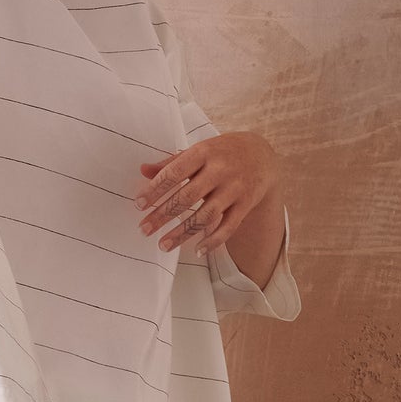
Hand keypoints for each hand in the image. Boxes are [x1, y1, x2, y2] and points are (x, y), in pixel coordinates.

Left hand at [137, 128, 283, 263]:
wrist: (261, 155)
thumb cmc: (222, 152)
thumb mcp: (198, 150)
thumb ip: (171, 162)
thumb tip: (143, 170)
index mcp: (204, 152)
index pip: (174, 173)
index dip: (155, 190)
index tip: (138, 204)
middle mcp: (220, 170)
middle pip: (187, 197)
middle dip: (163, 215)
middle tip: (144, 229)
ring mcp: (234, 188)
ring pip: (205, 215)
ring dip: (182, 233)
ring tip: (163, 244)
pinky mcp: (246, 204)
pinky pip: (228, 227)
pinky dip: (213, 241)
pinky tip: (197, 250)